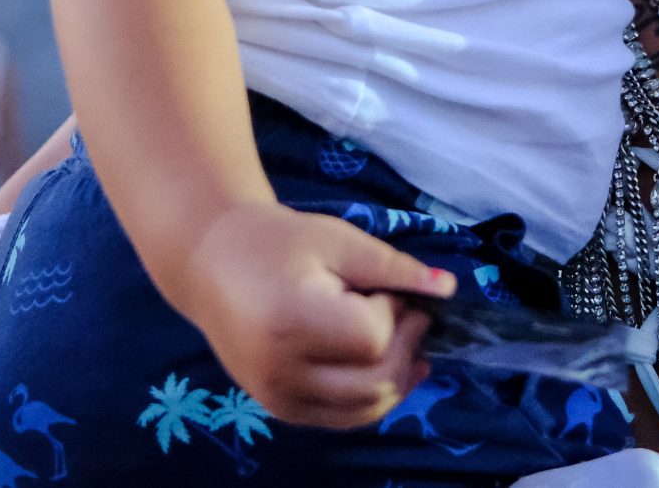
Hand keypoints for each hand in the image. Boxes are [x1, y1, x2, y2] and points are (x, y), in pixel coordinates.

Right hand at [177, 200, 455, 428]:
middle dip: (406, 347)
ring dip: (398, 378)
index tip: (387, 288)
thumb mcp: (337, 240)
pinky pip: (342, 417)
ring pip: (364, 408)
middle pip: (375, 380)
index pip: (373, 337)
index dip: (394, 313)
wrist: (211, 262)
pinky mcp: (280, 408)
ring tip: (404, 341)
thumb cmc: (275, 241)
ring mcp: (278, 397)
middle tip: (409, 313)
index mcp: (292, 322)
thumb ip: (393, 268)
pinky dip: (372, 397)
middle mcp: (282, 371)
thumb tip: (447, 288)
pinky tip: (386, 367)